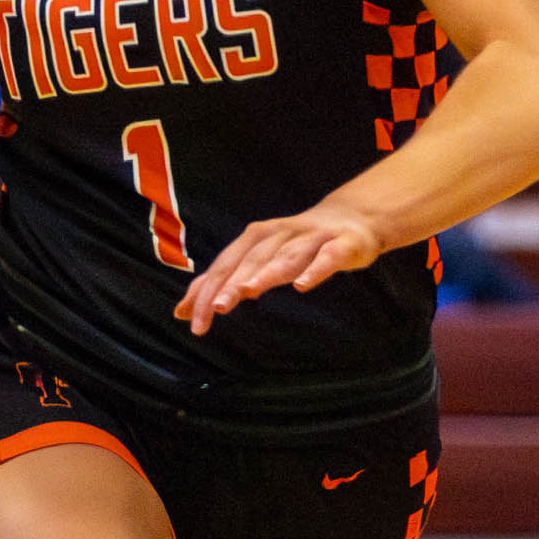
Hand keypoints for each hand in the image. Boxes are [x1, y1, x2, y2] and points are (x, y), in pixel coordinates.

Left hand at [175, 205, 384, 334]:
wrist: (353, 218)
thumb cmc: (300, 245)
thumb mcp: (260, 259)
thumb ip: (226, 282)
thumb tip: (185, 311)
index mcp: (256, 238)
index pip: (225, 265)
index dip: (207, 291)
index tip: (192, 319)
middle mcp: (280, 234)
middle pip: (251, 261)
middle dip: (232, 283)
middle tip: (216, 309)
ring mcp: (312, 238)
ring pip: (286, 257)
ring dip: (266, 273)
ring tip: (248, 292)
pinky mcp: (342, 245)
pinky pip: (327, 258)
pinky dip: (314, 271)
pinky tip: (301, 285)